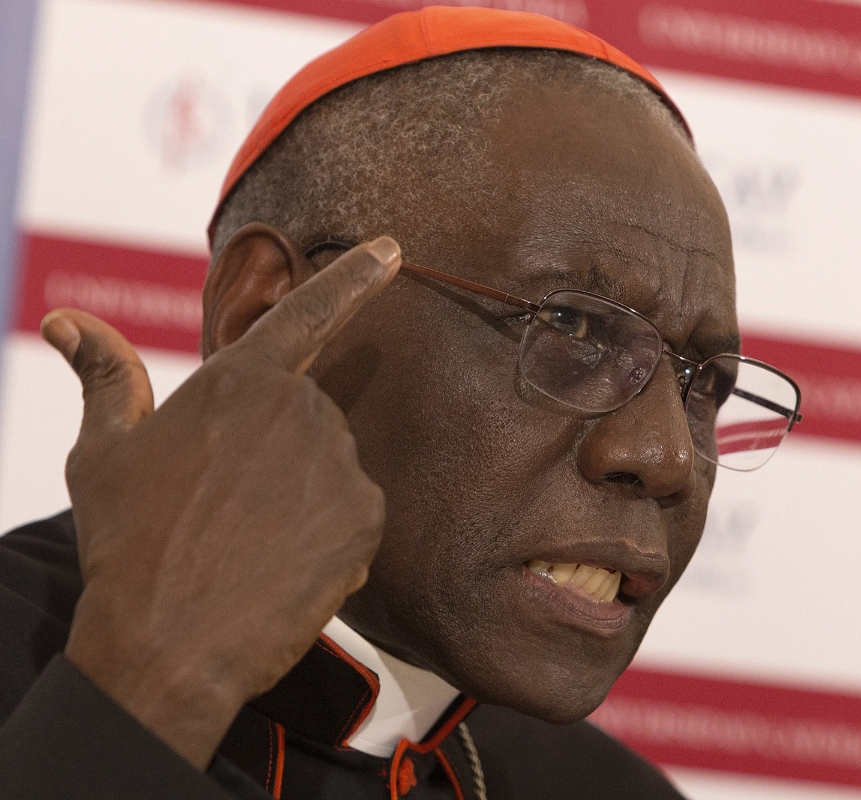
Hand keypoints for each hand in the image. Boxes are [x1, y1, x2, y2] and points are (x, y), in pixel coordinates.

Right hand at [43, 237, 401, 768]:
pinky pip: (354, 518)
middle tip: (225, 510)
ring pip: (331, 470)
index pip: (307, 313)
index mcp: (241, 381)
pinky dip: (327, 541)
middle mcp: (301, 410)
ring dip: (301, 499)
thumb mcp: (104, 453)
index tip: (392, 249)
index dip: (353, 276)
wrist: (168, 645)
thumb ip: (105, 375)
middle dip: (277, 456)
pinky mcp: (366, 517)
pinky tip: (282, 568)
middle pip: (308, 419)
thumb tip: (66, 320)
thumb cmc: (129, 544)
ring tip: (247, 544)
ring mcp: (340, 464)